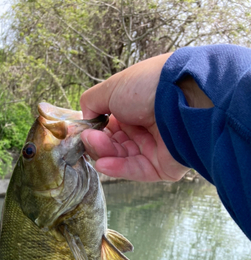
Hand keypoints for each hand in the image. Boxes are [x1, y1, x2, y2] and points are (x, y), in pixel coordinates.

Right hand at [80, 54, 189, 181]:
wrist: (181, 98)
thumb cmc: (147, 86)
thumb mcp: (111, 88)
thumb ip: (91, 103)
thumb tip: (83, 120)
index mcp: (134, 108)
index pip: (108, 126)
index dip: (94, 130)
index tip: (81, 132)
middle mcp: (144, 128)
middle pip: (113, 143)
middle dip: (97, 142)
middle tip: (89, 137)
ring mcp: (153, 148)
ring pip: (120, 157)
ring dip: (104, 153)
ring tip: (94, 144)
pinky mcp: (160, 167)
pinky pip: (134, 170)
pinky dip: (117, 168)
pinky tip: (103, 163)